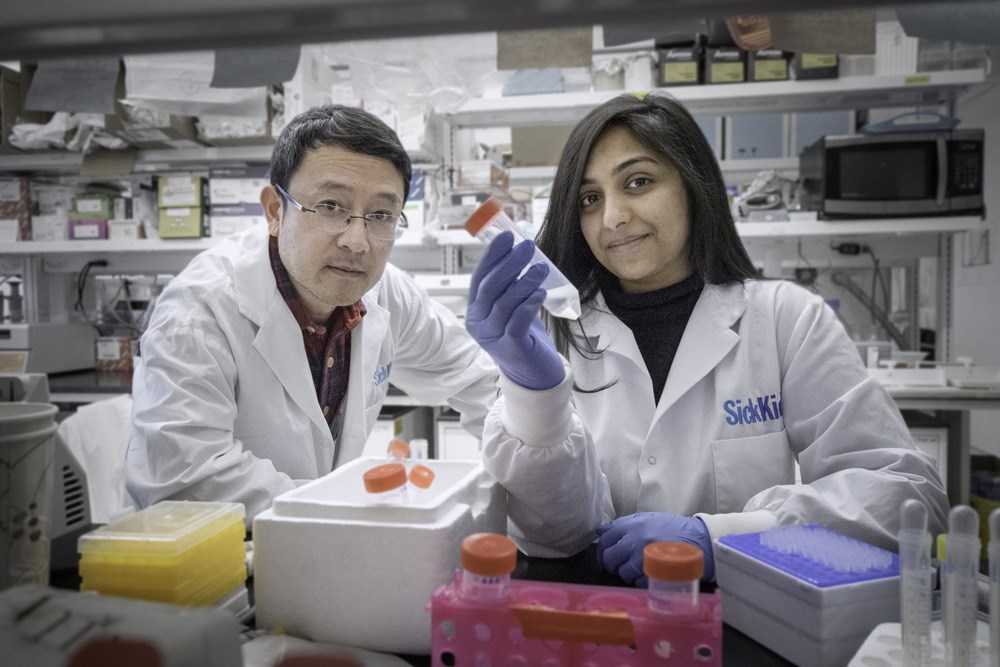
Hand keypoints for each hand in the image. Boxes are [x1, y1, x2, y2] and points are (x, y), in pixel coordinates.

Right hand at [466, 231, 564, 389]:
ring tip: (541, 267)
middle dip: (509, 263)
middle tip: (527, 246)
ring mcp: (492, 336)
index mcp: (476, 310)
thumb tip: (520, 249)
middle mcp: (479, 323)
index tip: (507, 236)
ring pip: (505, 303)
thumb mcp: (513, 306)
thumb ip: (512, 284)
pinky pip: (518, 321)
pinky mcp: (510, 347)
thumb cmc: (524, 334)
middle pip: (491, 287)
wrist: (534, 372)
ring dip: (524, 281)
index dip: (493, 255)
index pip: (480, 277)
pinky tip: (540, 292)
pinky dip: (529, 304)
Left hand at [595, 512, 714, 585]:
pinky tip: (652, 574)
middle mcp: (636, 539)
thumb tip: (601, 531)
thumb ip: (624, 525)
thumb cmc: (676, 530)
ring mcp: (644, 556)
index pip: (606, 537)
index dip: (604, 548)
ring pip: (623, 572)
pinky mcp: (654, 572)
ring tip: (641, 569)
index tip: (607, 554)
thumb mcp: (649, 519)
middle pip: (609, 557)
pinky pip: (638, 583)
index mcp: (633, 524)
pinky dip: (642, 582)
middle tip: (621, 565)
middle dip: (613, 564)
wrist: (702, 540)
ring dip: (629, 574)